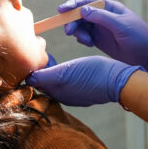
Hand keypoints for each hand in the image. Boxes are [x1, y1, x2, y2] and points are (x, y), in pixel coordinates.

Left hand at [25, 56, 142, 106]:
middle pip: (45, 82)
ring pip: (56, 81)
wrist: (119, 80)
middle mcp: (64, 96)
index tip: (33, 53)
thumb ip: (44, 77)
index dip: (32, 67)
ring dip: (52, 70)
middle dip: (41, 68)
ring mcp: (75, 94)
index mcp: (57, 93)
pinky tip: (68, 64)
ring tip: (52, 56)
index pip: (36, 81)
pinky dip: (63, 72)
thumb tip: (28, 79)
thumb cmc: (93, 74)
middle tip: (41, 52)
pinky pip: (67, 82)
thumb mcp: (65, 72)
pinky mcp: (84, 91)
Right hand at [60, 0, 147, 76]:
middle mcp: (104, 16)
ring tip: (86, 41)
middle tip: (69, 31)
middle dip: (72, 21)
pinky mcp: (100, 40)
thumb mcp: (122, 26)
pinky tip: (88, 44)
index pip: (88, 2)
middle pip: (81, 14)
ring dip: (78, 32)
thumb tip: (83, 10)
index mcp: (111, 8)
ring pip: (81, 26)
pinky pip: (85, 36)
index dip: (74, 4)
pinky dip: (82, 39)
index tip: (62, 9)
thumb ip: (102, 18)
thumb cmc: (140, 38)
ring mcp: (101, 28)